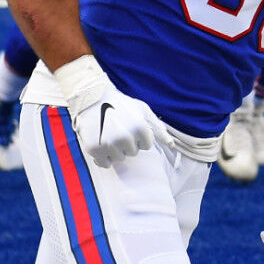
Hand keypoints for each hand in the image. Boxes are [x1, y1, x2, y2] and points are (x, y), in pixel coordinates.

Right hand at [54, 55, 169, 167]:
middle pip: (133, 152)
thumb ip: (158, 129)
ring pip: (119, 159)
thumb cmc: (121, 105)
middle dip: (128, 143)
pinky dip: (103, 158)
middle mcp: (125, 137)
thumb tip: (172, 145)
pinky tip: (101, 144)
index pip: (147, 146)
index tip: (132, 127)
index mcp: (140, 128)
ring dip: (116, 150)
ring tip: (109, 134)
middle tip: (118, 129)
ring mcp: (109, 144)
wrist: (92, 99)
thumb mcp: (143, 111)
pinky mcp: (94, 149)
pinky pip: (105, 164)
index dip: (140, 137)